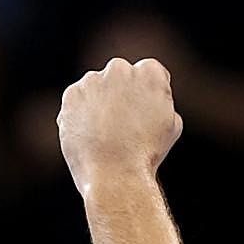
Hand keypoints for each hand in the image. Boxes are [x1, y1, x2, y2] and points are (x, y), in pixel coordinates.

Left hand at [58, 58, 182, 195]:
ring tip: (105, 134)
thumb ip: (160, 100)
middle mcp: (120, 68)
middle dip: (121, 93)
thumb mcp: (171, 124)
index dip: (147, 94)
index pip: (149, 73)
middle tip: (123, 124)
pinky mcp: (71, 94)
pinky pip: (78, 100)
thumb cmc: (147, 153)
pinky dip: (80, 114)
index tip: (145, 113)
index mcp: (149, 72)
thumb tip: (147, 98)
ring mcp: (92, 80)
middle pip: (121, 76)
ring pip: (96, 87)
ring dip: (99, 102)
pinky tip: (90, 134)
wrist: (115, 174)